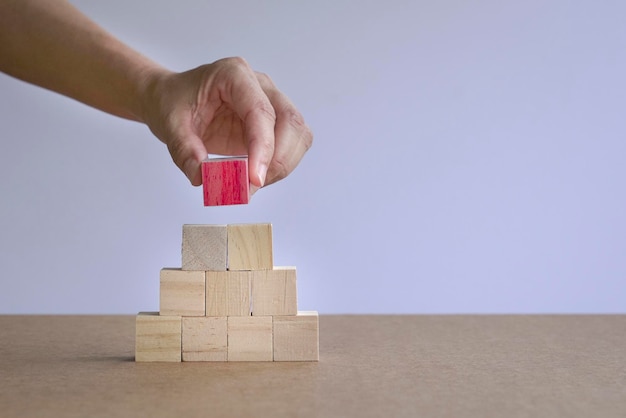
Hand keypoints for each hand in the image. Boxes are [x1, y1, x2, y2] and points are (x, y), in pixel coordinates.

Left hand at [142, 57, 312, 189]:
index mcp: (234, 75)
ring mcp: (271, 103)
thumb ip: (184, 150)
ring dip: (282, 165)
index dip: (263, 147)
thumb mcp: (168, 124)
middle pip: (290, 121)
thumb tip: (203, 177)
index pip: (261, 111)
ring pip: (298, 135)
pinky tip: (256, 177)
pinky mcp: (273, 124)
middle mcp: (259, 85)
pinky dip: (279, 167)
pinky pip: (291, 146)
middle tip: (252, 186)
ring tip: (251, 184)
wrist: (173, 100)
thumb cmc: (174, 102)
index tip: (254, 178)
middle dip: (279, 159)